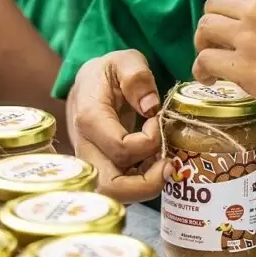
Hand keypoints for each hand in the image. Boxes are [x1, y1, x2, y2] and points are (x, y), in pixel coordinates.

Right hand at [69, 50, 168, 202]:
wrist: (87, 84)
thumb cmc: (106, 73)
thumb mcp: (122, 60)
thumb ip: (136, 76)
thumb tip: (151, 106)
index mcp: (90, 118)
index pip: (120, 148)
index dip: (149, 141)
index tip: (157, 120)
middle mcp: (86, 146)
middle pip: (110, 188)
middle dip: (146, 185)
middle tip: (169, 165)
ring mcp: (92, 162)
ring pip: (115, 195)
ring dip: (146, 186)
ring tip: (165, 164)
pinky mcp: (101, 170)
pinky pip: (121, 190)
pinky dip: (142, 184)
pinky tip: (155, 164)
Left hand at [193, 0, 255, 130]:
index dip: (235, 15)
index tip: (240, 32)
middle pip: (214, 7)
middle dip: (212, 26)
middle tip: (218, 45)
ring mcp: (247, 35)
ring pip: (204, 28)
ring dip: (203, 44)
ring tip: (211, 61)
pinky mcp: (241, 65)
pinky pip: (204, 59)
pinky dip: (201, 69)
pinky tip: (210, 78)